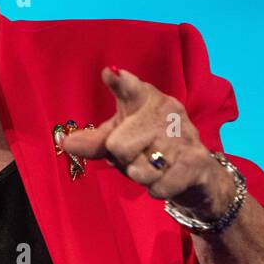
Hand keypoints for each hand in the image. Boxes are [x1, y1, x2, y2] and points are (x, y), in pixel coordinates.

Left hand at [59, 66, 235, 220]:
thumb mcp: (119, 140)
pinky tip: (168, 178)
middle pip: (119, 146)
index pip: (131, 89)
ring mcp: (184, 134)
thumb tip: (66, 143)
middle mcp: (167, 110)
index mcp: (146, 99)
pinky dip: (157, 189)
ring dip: (141, 177)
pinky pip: (158, 187)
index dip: (121, 82)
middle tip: (139, 155)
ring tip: (155, 167)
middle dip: (123, 160)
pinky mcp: (196, 160)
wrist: (197, 172)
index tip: (111, 74)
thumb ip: (94, 141)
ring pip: (139, 170)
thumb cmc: (150, 148)